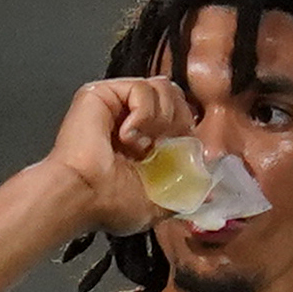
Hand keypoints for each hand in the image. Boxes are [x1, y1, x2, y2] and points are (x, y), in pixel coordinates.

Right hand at [46, 76, 197, 238]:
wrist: (83, 196)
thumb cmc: (109, 204)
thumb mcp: (158, 204)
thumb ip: (183, 192)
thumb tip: (209, 191)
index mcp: (144, 141)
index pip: (179, 115)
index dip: (185, 129)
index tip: (178, 152)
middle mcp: (131, 119)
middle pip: (174, 95)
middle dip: (177, 122)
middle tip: (160, 148)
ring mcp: (116, 104)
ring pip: (163, 87)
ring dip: (160, 119)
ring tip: (140, 144)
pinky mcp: (102, 93)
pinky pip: (142, 87)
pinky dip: (143, 113)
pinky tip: (127, 137)